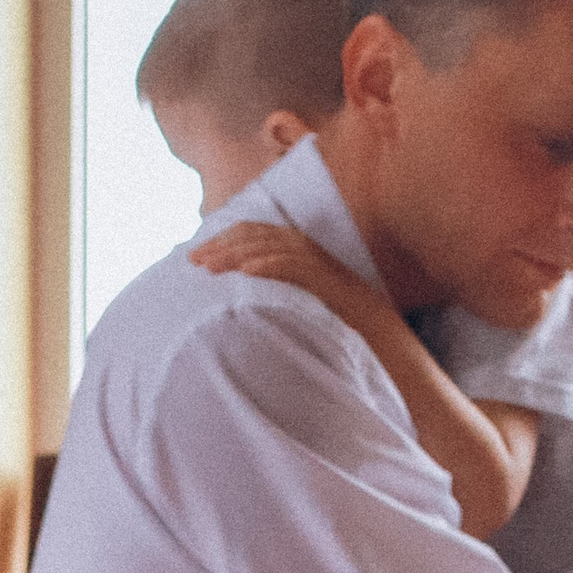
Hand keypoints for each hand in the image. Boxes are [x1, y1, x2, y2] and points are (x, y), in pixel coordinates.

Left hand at [188, 218, 377, 329]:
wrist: (381, 339)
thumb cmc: (335, 327)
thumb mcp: (293, 304)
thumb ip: (268, 294)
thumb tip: (232, 300)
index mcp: (295, 250)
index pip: (251, 233)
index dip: (221, 240)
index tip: (192, 257)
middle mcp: (305, 249)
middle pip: (255, 234)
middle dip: (220, 245)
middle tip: (191, 260)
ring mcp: (318, 263)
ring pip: (271, 246)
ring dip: (237, 254)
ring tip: (210, 267)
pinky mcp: (328, 280)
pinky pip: (295, 266)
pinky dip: (269, 264)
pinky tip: (246, 272)